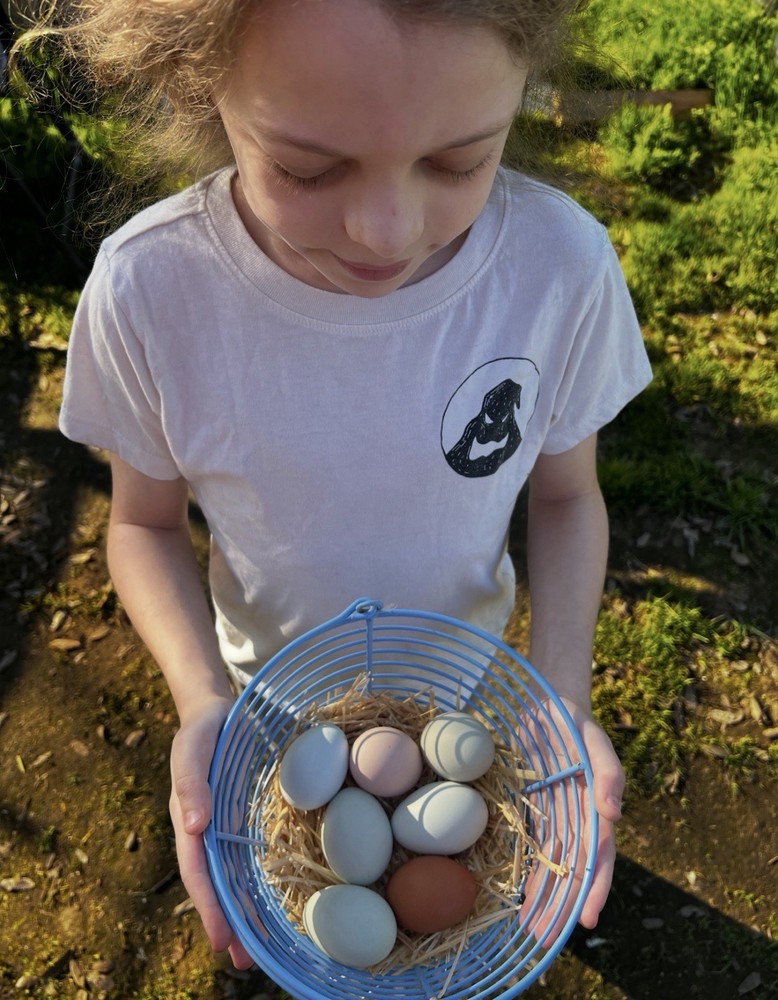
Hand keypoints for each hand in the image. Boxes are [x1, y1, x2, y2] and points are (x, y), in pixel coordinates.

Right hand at [169, 695, 254, 969]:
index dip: (209, 906)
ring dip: (246, 910)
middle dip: (229, 922)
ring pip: (236, 875)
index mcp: (190, 822)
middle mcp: (209, 832)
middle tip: (245, 960)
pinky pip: (254, 854)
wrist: (219, 711)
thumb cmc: (202, 732)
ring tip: (262, 947)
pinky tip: (279, 897)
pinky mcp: (247, 819)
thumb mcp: (191, 750)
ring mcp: (228, 828)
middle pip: (218, 884)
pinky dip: (261, 879)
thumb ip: (190, 784)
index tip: (221, 939)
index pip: (199, 872)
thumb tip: (193, 826)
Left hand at [519, 697, 622, 943]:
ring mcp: (554, 816)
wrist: (544, 706)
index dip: (595, 887)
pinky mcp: (530, 810)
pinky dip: (526, 871)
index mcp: (596, 807)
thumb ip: (608, 772)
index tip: (587, 918)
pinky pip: (530, 845)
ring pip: (552, 865)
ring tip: (532, 928)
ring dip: (544, 896)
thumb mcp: (593, 737)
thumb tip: (614, 813)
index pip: (599, 856)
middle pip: (574, 869)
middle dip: (564, 904)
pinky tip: (518, 895)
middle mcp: (578, 818)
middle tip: (547, 936)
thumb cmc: (573, 721)